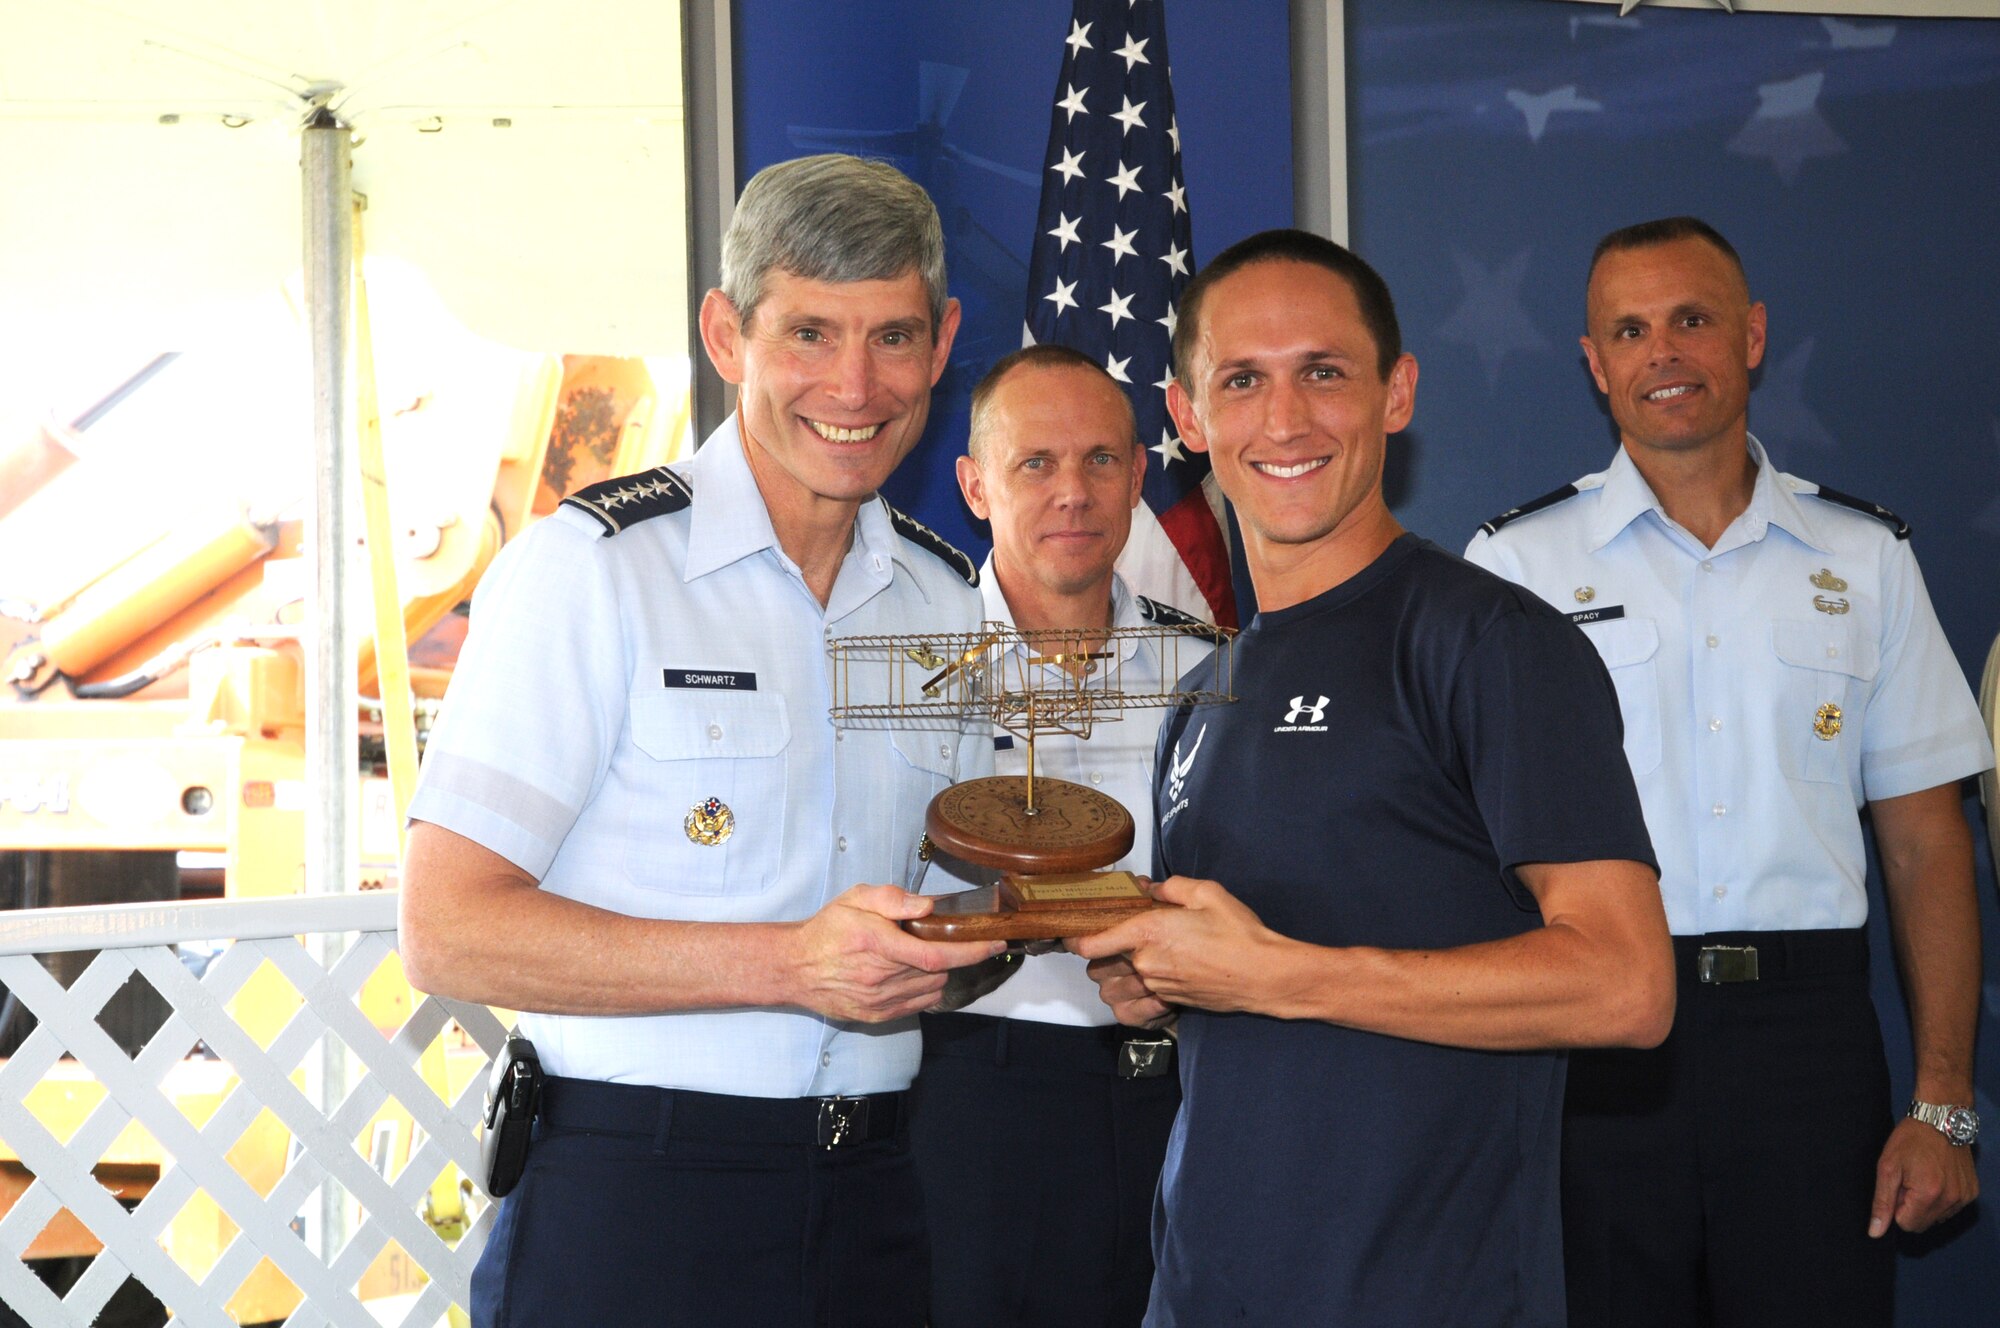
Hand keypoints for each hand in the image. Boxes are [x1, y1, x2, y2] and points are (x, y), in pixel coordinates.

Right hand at [788, 885, 1004, 1022]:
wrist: (795, 967)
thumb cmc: (828, 929)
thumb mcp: (855, 898)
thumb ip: (892, 899)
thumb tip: (927, 906)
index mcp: (878, 944)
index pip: (936, 954)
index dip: (971, 951)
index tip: (994, 943)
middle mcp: (881, 977)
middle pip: (939, 972)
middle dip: (955, 955)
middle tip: (950, 938)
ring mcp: (879, 1001)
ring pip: (932, 989)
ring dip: (939, 972)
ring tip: (923, 954)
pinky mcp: (877, 1016)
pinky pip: (918, 1005)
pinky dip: (926, 990)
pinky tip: (913, 974)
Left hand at [1070, 876, 1289, 1019]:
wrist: (1264, 975)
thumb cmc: (1239, 933)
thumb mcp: (1207, 893)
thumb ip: (1171, 887)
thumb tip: (1151, 890)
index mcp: (1148, 932)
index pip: (1093, 943)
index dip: (1074, 939)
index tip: (1069, 934)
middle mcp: (1146, 963)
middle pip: (1098, 966)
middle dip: (1100, 954)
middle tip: (1116, 939)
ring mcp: (1157, 986)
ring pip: (1115, 987)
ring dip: (1115, 977)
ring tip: (1130, 962)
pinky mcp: (1169, 1001)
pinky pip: (1136, 1005)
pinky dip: (1133, 998)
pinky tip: (1147, 984)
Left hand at [1869, 1116, 1978, 1236]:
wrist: (1940, 1119)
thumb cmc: (1910, 1140)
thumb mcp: (1887, 1167)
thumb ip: (1882, 1202)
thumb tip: (1875, 1233)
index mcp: (1929, 1195)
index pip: (1907, 1225)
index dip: (1897, 1206)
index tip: (1899, 1185)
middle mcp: (1951, 1200)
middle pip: (1923, 1224)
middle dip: (1911, 1207)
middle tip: (1909, 1180)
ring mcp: (1965, 1197)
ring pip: (1937, 1217)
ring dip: (1926, 1203)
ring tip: (1923, 1176)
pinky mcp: (1972, 1192)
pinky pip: (1951, 1208)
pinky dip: (1941, 1198)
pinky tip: (1937, 1176)